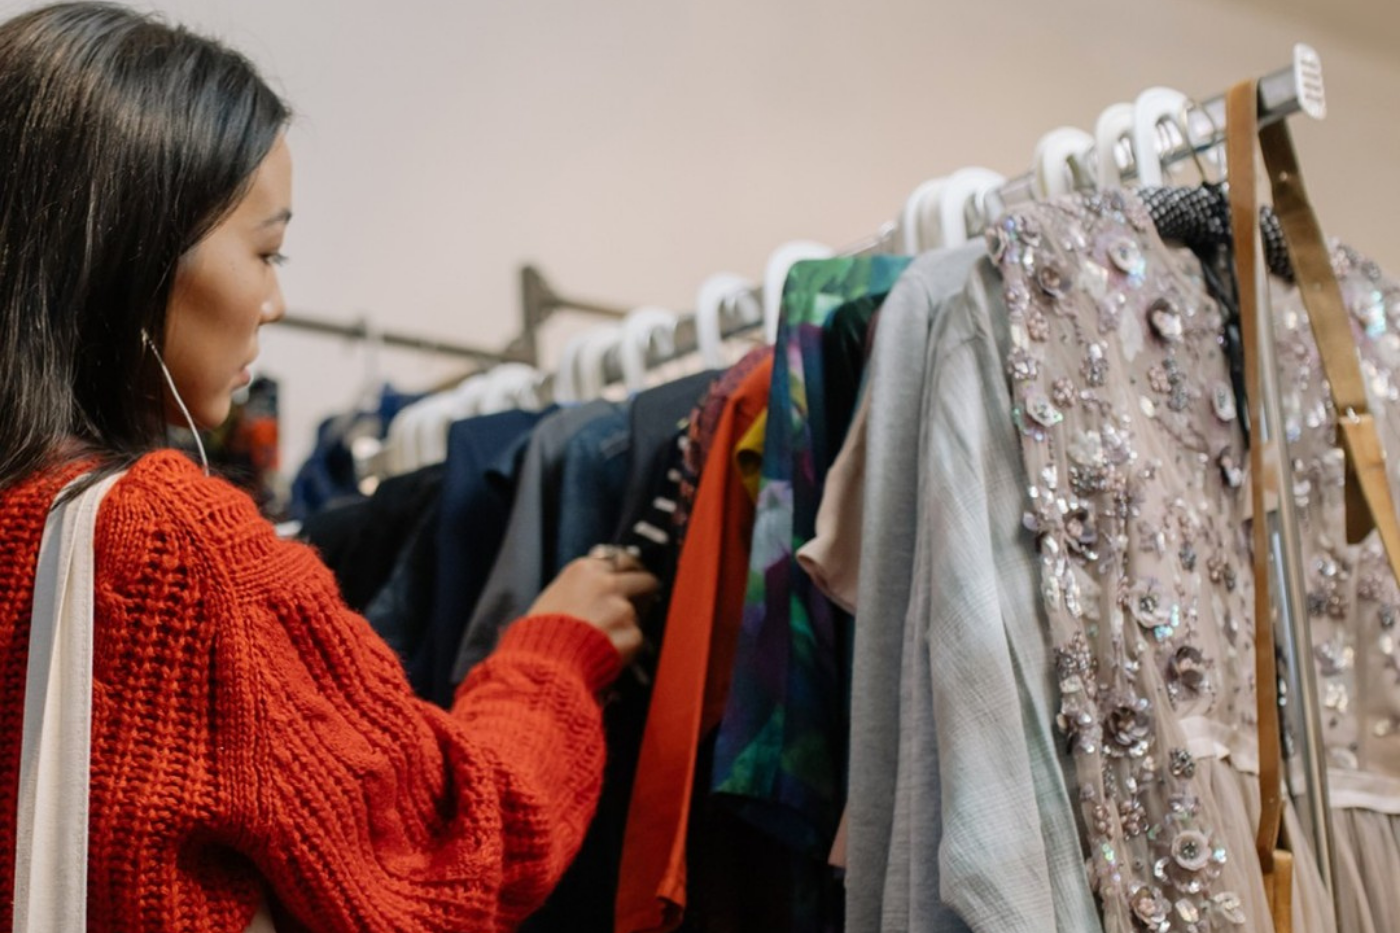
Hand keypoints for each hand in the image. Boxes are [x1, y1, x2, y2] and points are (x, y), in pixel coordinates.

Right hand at [526, 549, 658, 663]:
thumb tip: (600, 586)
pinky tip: (604, 651)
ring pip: (637, 613)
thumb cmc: (542, 633)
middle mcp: (607, 584)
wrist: (546, 662)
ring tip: (601, 638)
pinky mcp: (632, 633)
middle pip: (643, 579)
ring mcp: (622, 608)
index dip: (627, 572)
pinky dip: (625, 646)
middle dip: (644, 590)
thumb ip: (582, 586)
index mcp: (585, 570)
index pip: (622, 560)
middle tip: (640, 602)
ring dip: (626, 624)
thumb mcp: (554, 595)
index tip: (631, 577)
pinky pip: (635, 638)